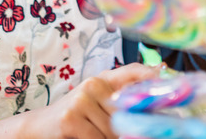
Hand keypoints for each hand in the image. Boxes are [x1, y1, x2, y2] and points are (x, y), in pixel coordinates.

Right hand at [0, 63, 157, 138]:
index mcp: (102, 80)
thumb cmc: (73, 119)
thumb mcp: (95, 104)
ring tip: (95, 135)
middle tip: (127, 134)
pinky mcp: (71, 119)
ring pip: (114, 131)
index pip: (132, 71)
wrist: (37, 128)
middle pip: (128, 113)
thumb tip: (151, 113)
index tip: (168, 76)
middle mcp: (93, 85)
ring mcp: (81, 101)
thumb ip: (118, 102)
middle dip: (132, 131)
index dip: (152, 74)